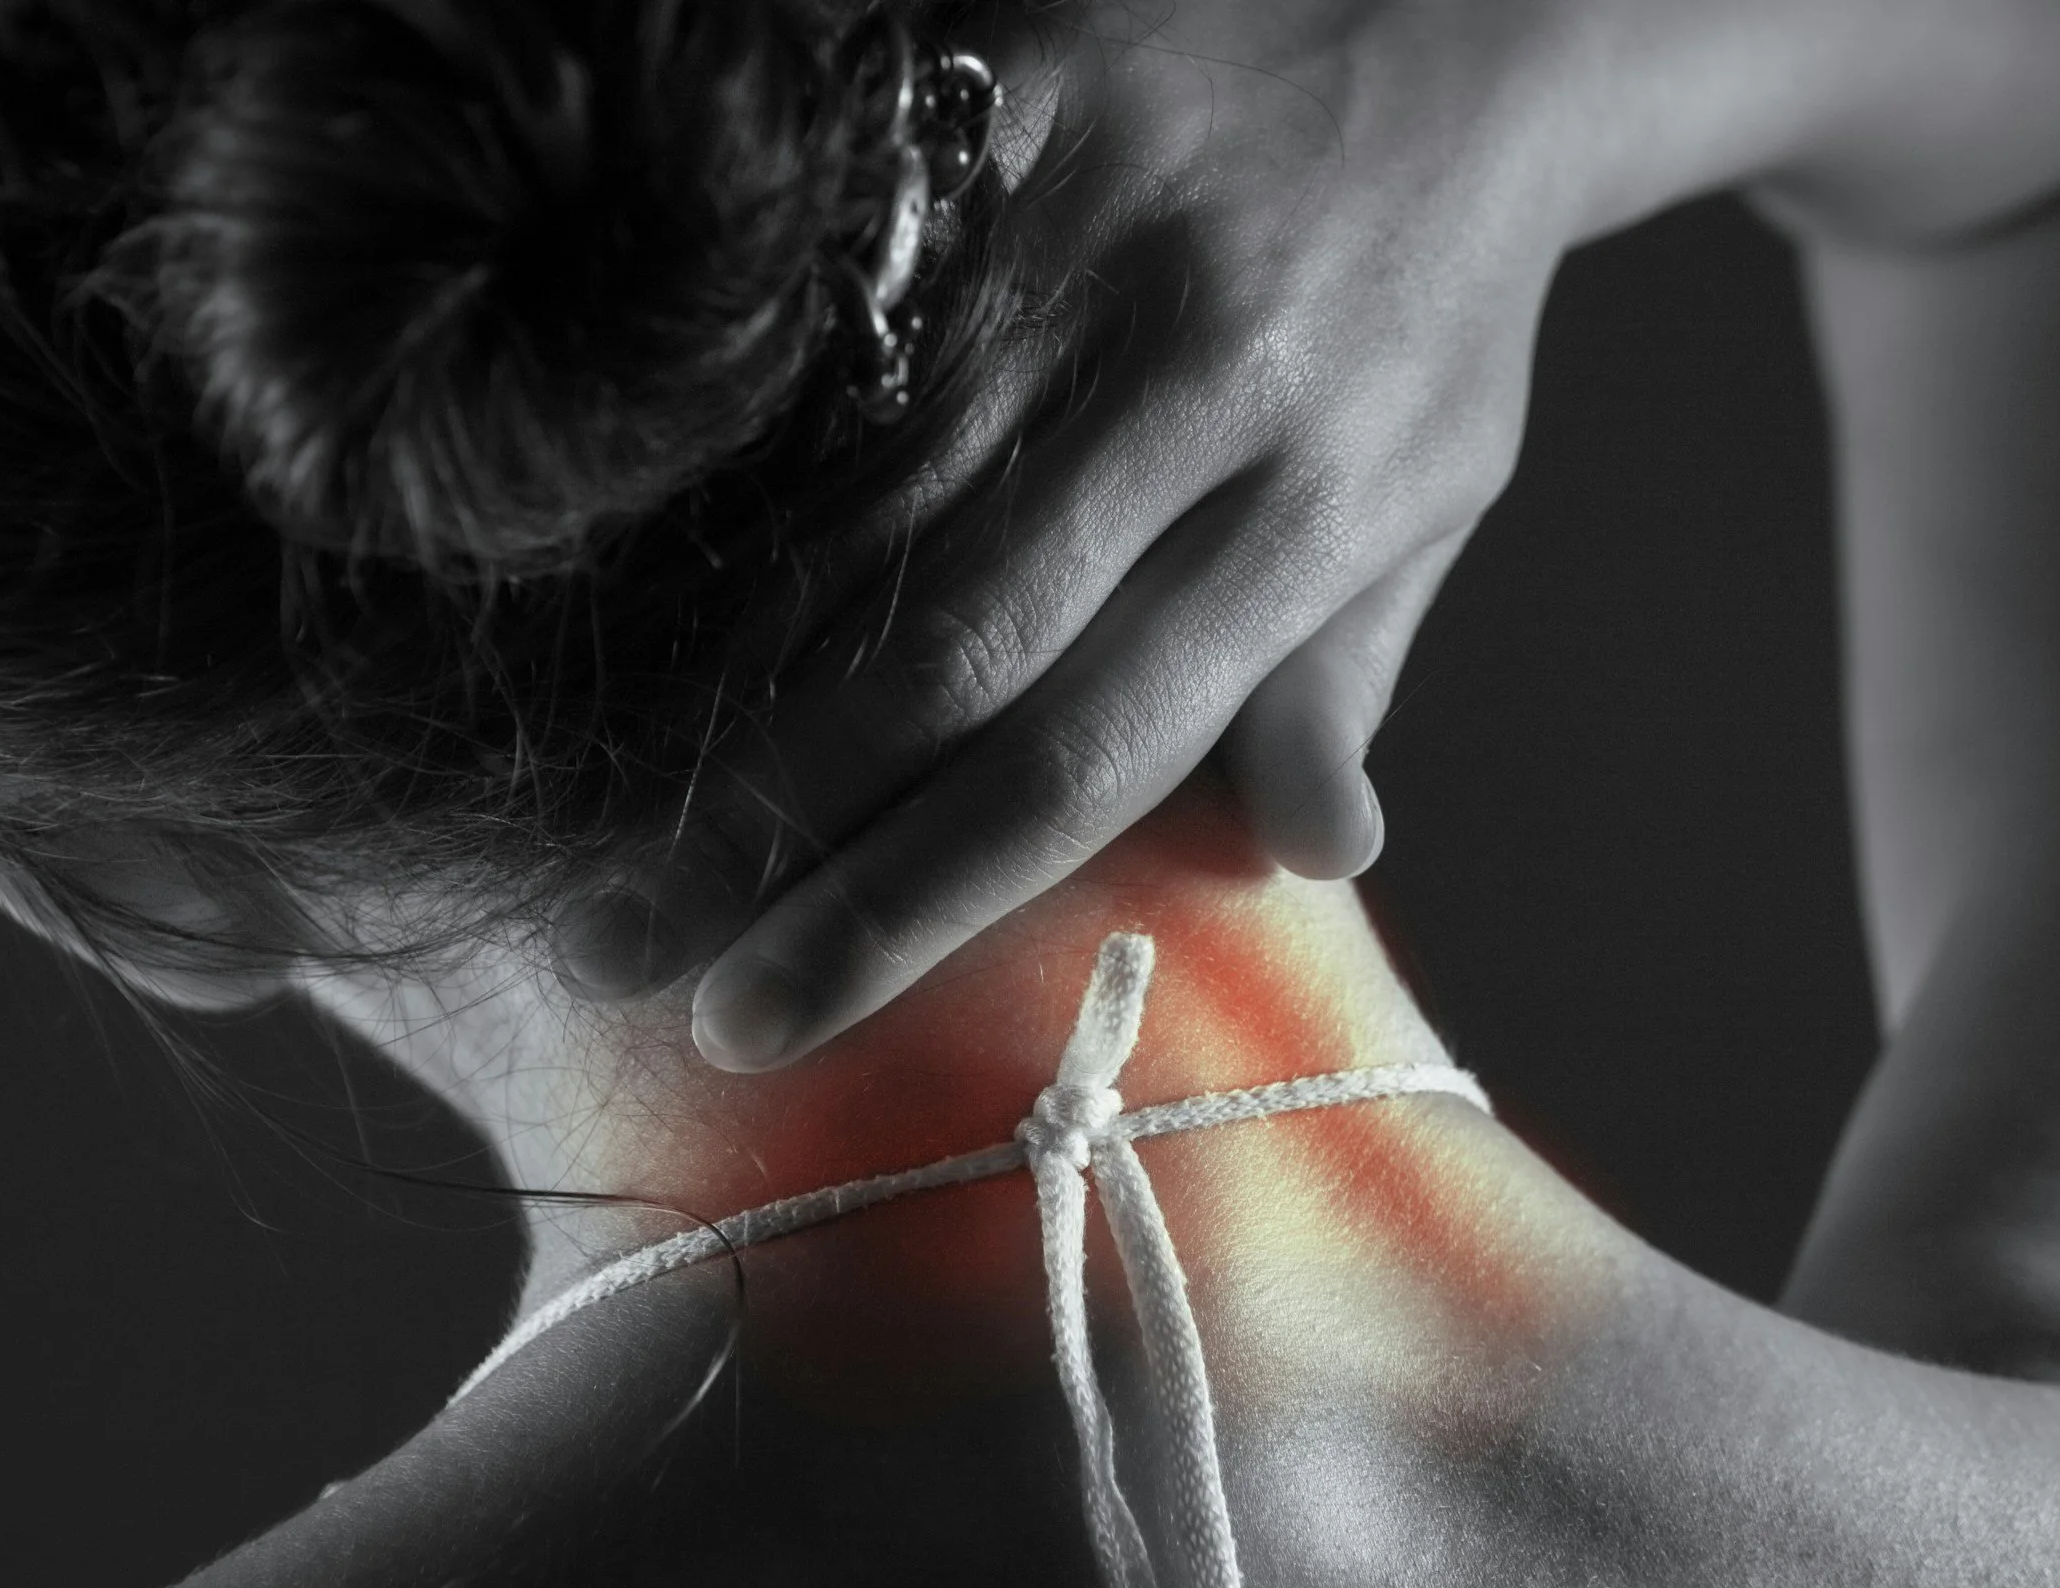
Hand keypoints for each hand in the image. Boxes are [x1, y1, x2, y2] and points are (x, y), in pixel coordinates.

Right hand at [558, 0, 1597, 1060]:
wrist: (1465, 19)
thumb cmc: (1425, 314)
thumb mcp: (1427, 503)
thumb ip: (1341, 680)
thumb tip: (1311, 862)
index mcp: (1318, 502)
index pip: (1089, 751)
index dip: (910, 898)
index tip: (758, 1016)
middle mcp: (1205, 374)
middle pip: (952, 644)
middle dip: (768, 821)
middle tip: (615, 948)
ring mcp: (1102, 227)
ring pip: (867, 486)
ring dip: (719, 668)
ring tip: (594, 807)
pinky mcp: (1014, 95)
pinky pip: (840, 292)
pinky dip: (732, 436)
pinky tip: (621, 561)